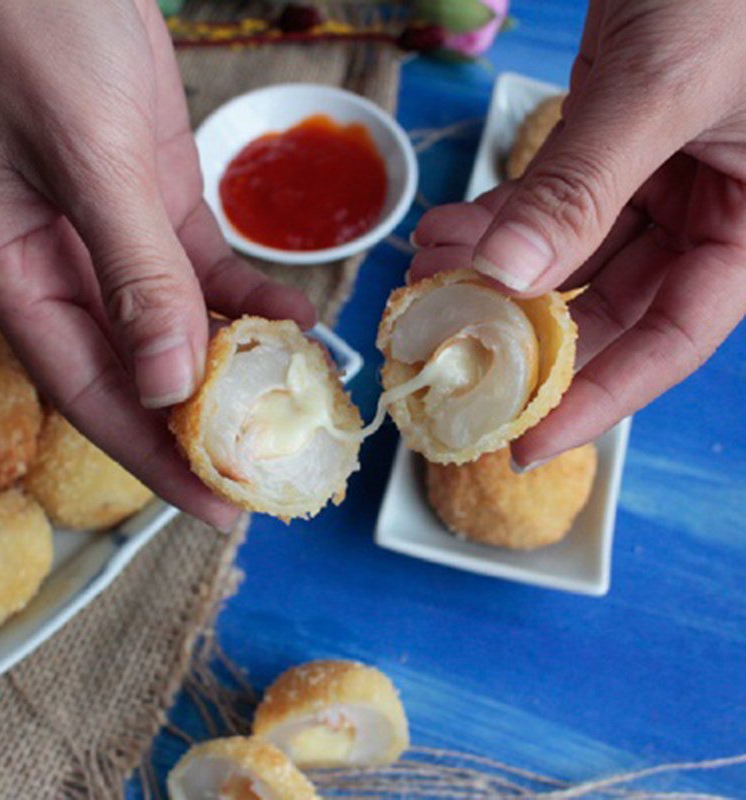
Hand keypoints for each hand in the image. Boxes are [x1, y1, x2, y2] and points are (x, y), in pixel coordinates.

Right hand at [0, 0, 314, 527]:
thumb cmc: (32, 27)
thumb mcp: (86, 154)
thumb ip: (132, 273)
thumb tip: (168, 381)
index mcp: (15, 270)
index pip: (90, 394)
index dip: (154, 459)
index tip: (216, 506)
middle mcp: (61, 269)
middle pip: (137, 375)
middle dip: (202, 428)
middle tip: (268, 474)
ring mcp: (111, 238)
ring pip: (178, 328)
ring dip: (237, 364)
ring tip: (299, 403)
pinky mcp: (153, 205)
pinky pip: (203, 273)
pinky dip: (247, 300)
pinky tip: (294, 322)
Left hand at [410, 0, 745, 468]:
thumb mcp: (662, 85)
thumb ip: (583, 188)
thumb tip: (507, 276)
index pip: (673, 340)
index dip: (599, 398)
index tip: (528, 442)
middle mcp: (711, 211)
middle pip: (610, 307)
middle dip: (524, 332)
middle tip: (452, 358)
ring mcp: (660, 178)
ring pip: (570, 257)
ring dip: (496, 273)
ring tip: (430, 280)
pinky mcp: (614, 145)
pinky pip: (552, 204)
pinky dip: (499, 221)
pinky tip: (448, 232)